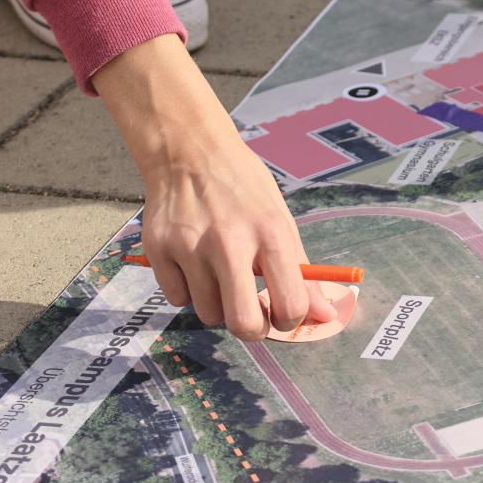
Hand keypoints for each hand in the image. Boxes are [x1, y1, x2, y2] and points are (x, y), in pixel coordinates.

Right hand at [96, 35, 340, 341]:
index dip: (289, 321)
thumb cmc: (244, 189)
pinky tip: (192, 262)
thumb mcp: (280, 220)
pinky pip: (177, 298)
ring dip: (217, 304)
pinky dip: (187, 289)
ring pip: (207, 313)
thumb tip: (325, 316)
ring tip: (219, 272)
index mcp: (270, 233)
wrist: (191, 153)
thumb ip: (300, 271)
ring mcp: (190, 248)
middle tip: (252, 315)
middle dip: (252, 329)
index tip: (283, 316)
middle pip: (243, 324)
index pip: (289, 303)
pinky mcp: (158, 251)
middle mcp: (230, 243)